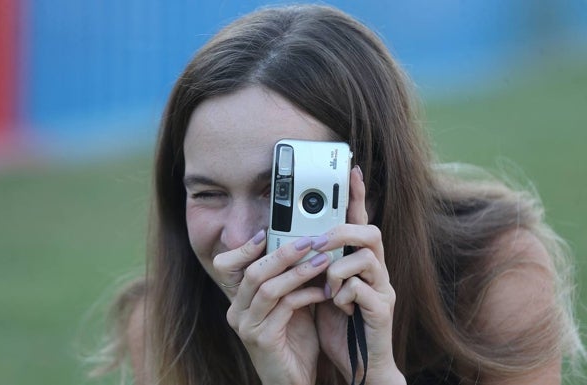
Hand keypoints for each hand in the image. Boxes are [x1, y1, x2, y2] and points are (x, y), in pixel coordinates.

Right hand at [214, 233, 330, 384]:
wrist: (293, 381)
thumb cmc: (294, 341)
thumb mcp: (290, 304)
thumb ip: (290, 279)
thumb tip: (306, 244)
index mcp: (239, 299)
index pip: (226, 265)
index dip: (244, 247)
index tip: (269, 232)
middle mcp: (237, 311)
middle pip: (252, 272)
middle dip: (282, 253)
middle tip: (309, 241)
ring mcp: (247, 326)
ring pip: (268, 288)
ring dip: (298, 271)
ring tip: (323, 260)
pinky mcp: (262, 339)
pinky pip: (284, 308)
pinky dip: (306, 295)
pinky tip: (324, 291)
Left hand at [315, 166, 404, 384]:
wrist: (357, 365)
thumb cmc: (336, 324)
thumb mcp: (319, 288)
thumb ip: (314, 265)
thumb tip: (293, 242)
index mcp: (358, 262)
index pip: (359, 221)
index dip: (357, 195)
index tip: (351, 169)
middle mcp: (375, 270)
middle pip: (371, 232)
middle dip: (342, 232)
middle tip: (319, 244)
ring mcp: (382, 288)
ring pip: (367, 256)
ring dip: (338, 268)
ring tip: (327, 288)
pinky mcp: (382, 310)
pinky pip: (362, 288)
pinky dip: (344, 295)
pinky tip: (339, 307)